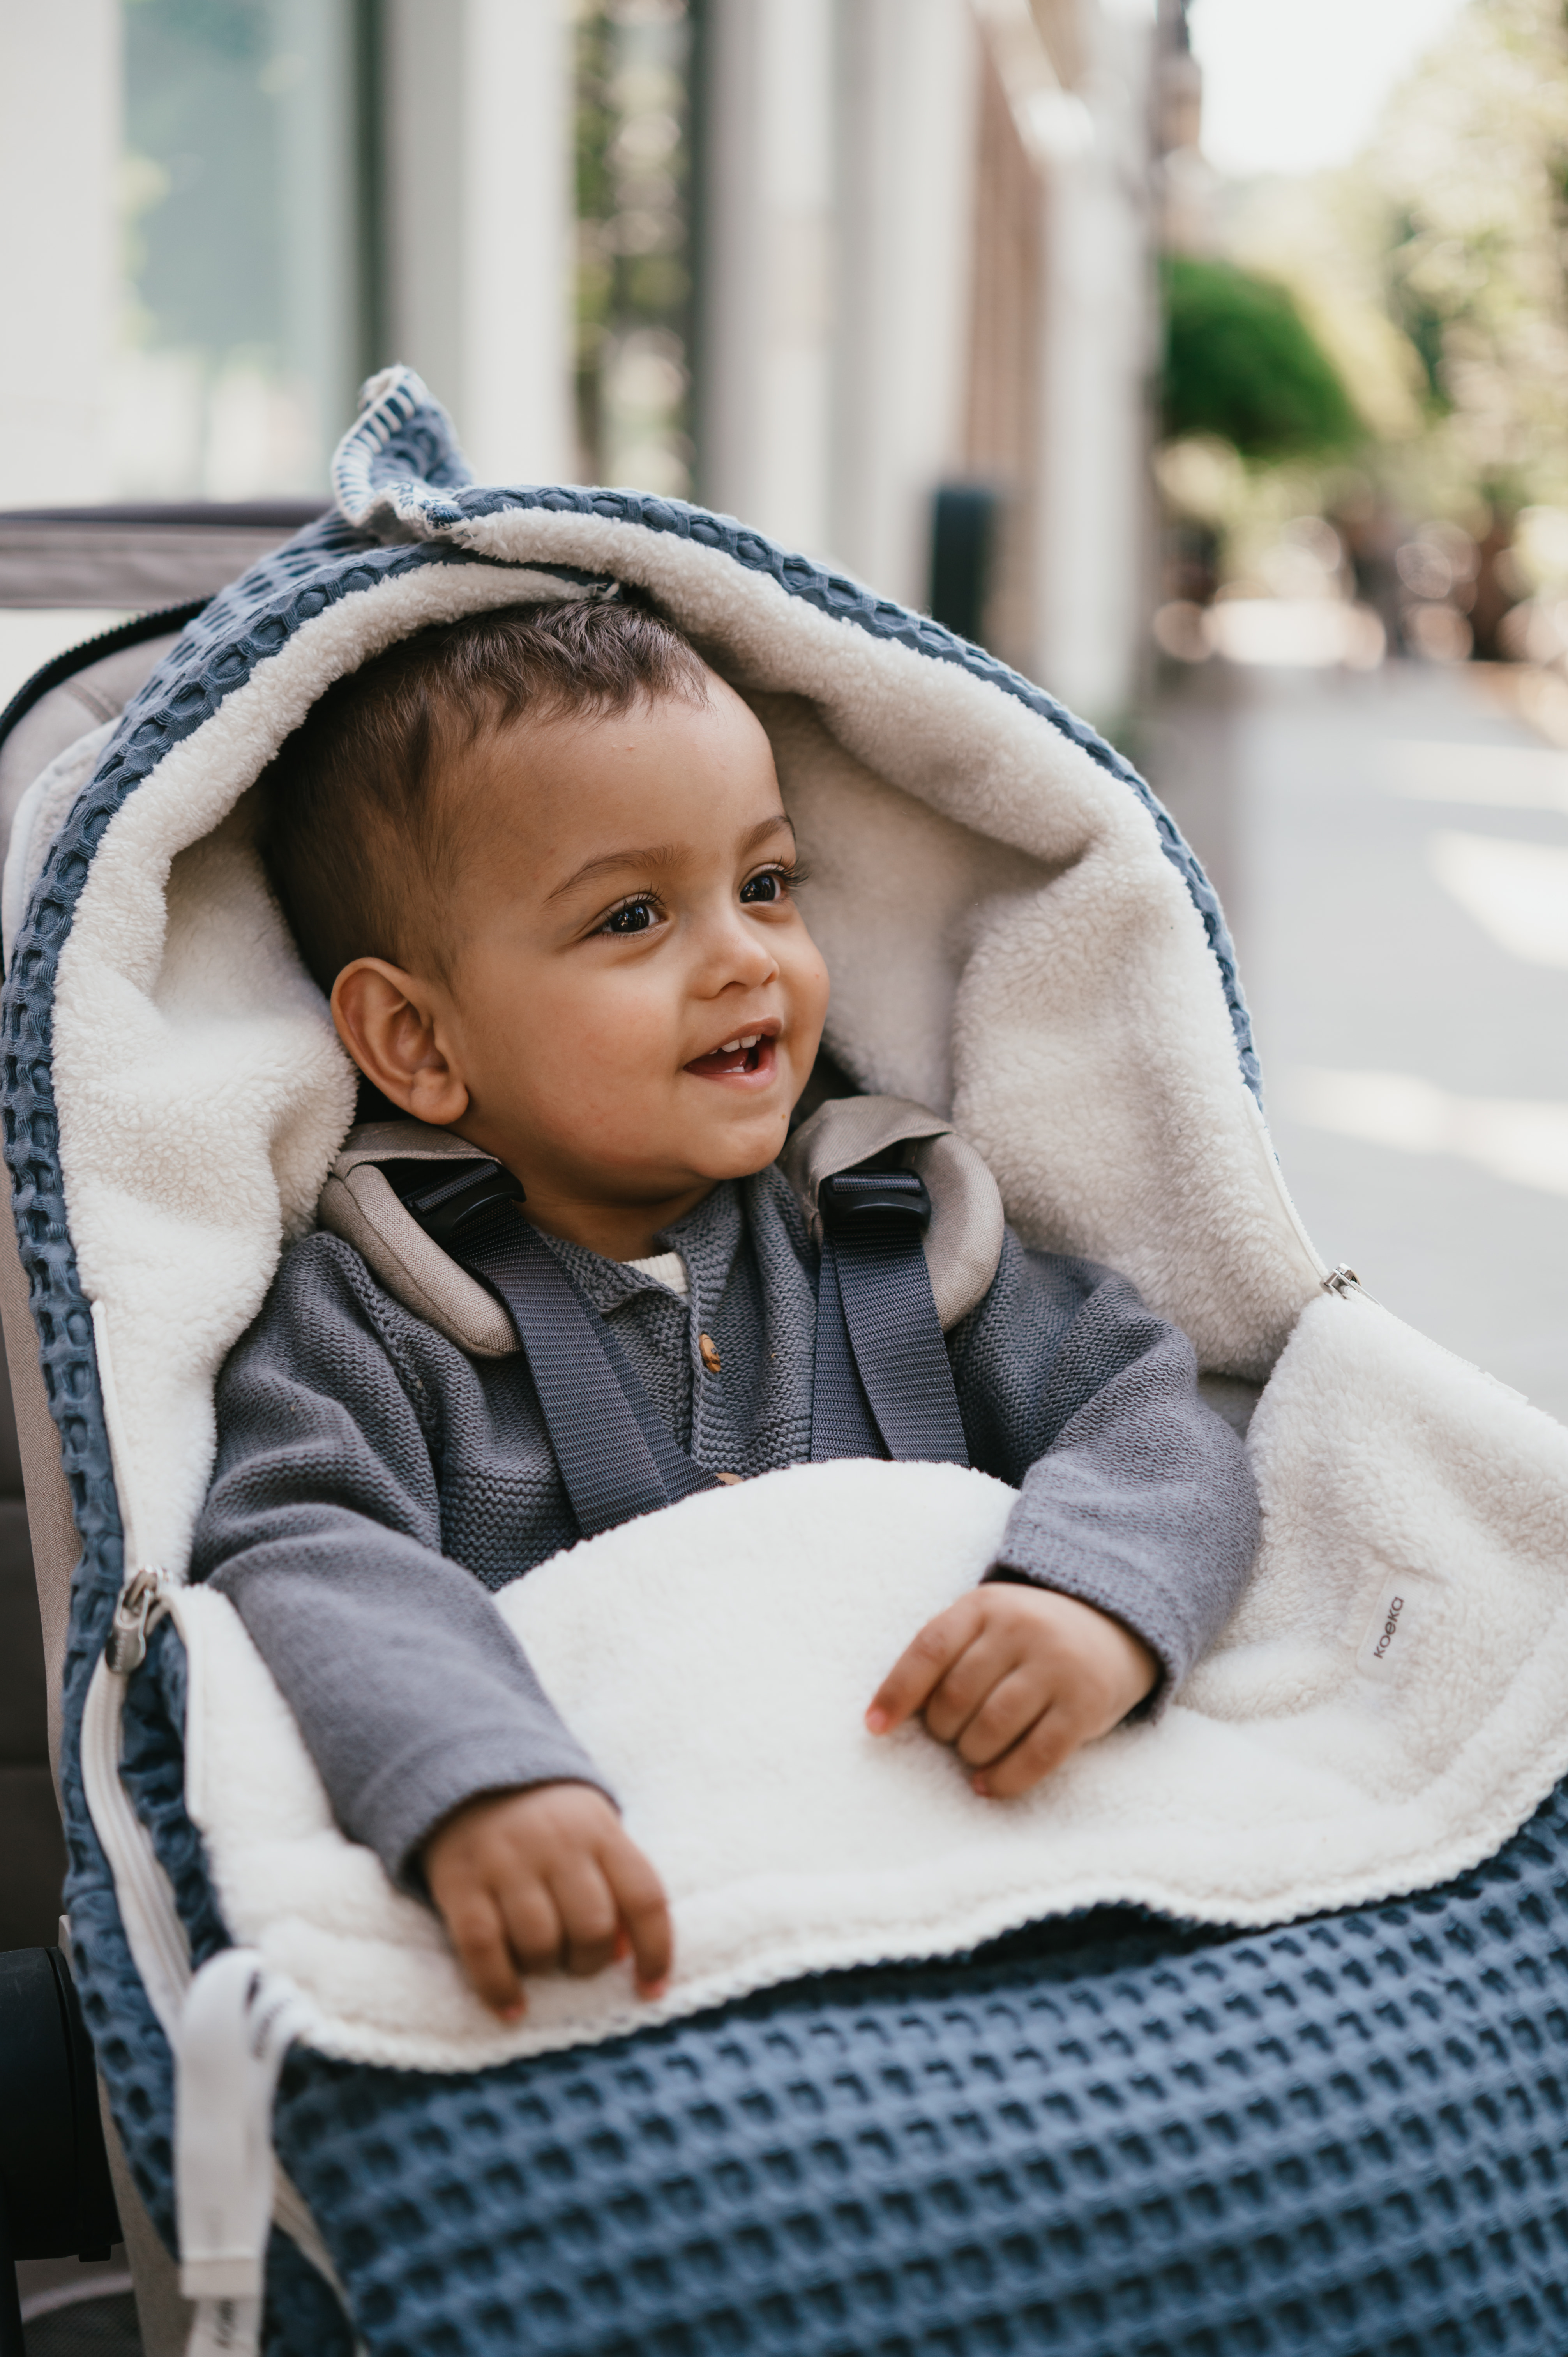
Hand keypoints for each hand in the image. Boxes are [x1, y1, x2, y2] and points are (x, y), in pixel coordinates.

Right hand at [423, 1781, 671, 2019]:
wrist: (473, 1778)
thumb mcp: (595, 1833)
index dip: (656, 1951)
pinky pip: (483, 1950)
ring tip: (541, 1963)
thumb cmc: (549, 1823)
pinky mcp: (461, 1883)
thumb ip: (616, 1885)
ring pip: (540, 1944)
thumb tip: (625, 1955)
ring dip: (545, 1969)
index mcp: (600, 1831)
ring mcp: (506, 1862)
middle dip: (589, 1961)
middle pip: (592, 1928)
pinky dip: (499, 1988)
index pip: (645, 1898)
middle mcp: (557, 1844)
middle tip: (577, 1961)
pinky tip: (511, 2006)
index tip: (652, 1989)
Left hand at [865, 1583, 1156, 1797]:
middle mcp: (1022, 1629)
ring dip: (970, 1753)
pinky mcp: (1086, 1705)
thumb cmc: (1028, 1637)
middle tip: (949, 1734)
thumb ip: (946, 1656)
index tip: (874, 1728)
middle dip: (941, 1728)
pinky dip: (1004, 1779)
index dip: (897, 1692)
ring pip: (991, 1728)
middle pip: (956, 1696)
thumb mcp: (988, 1625)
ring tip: (971, 1754)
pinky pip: (1035, 1756)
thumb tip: (887, 1714)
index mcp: (986, 1605)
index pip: (929, 1649)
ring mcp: (1057, 1666)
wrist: (1113, 1626)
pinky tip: (987, 1784)